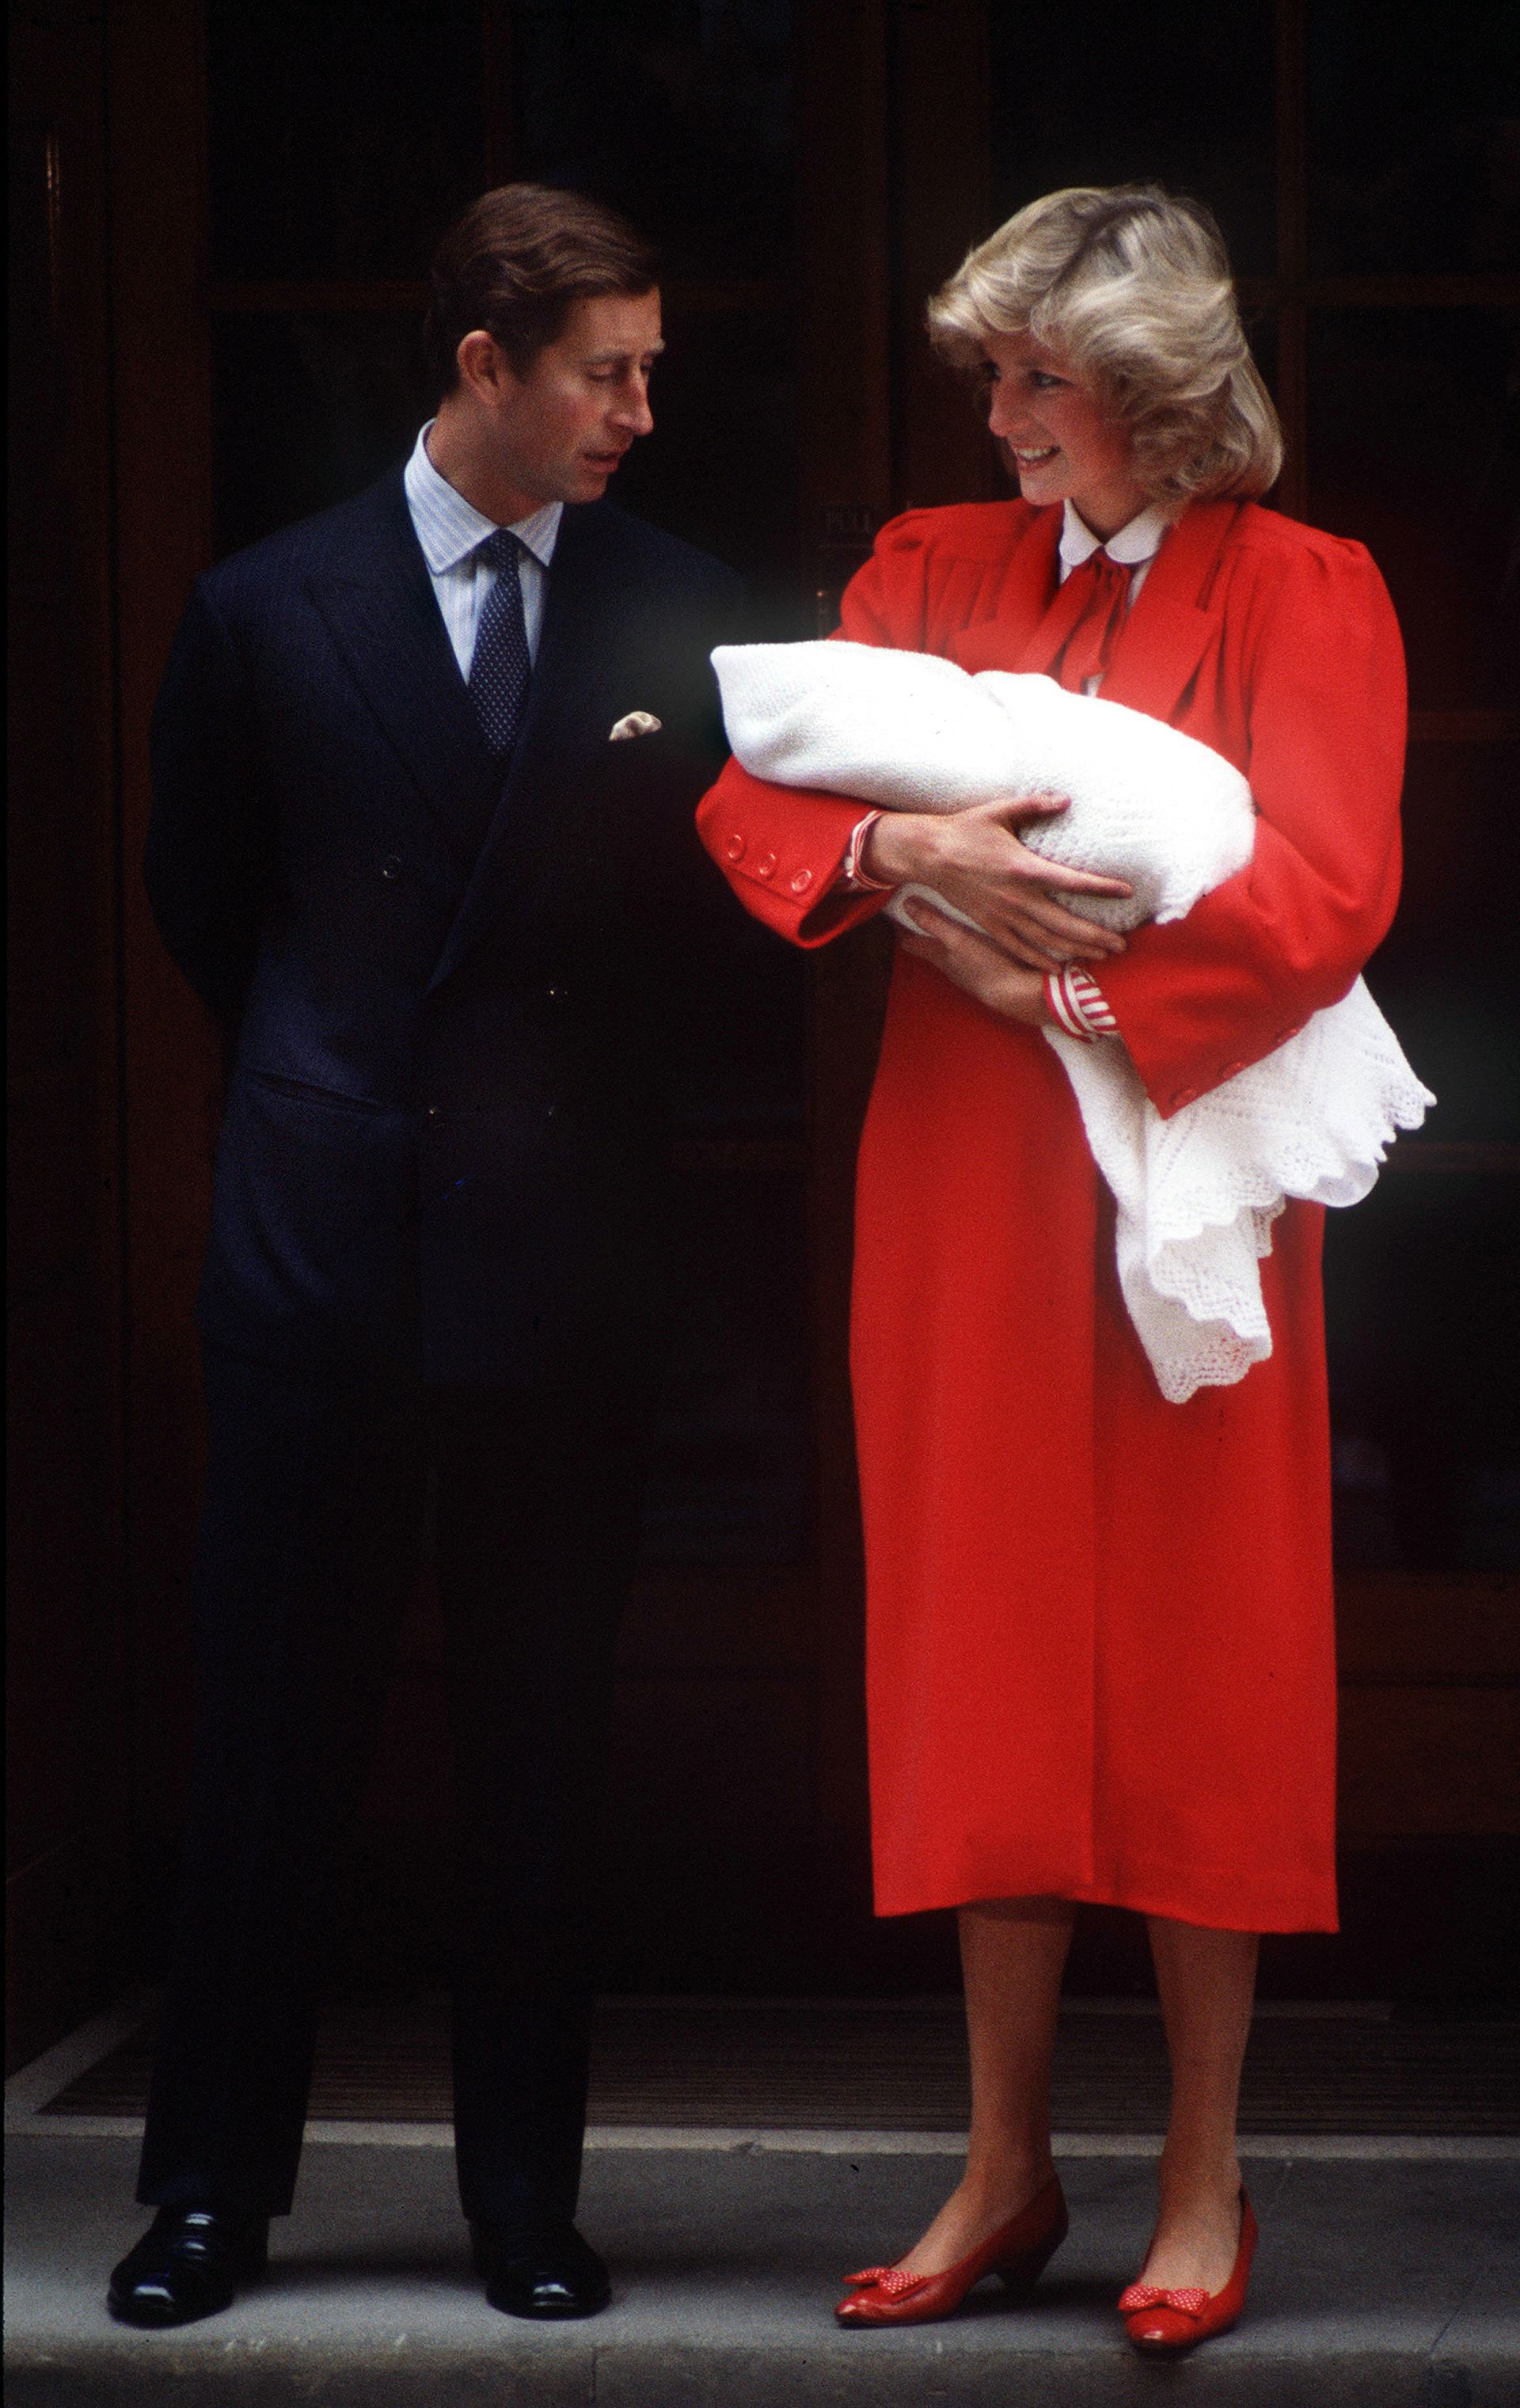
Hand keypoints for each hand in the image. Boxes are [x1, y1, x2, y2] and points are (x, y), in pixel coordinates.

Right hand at [862, 794, 1131, 970]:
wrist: (928, 854)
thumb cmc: (966, 829)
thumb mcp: (1001, 810)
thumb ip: (1036, 805)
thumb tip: (1067, 800)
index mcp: (1024, 867)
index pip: (1072, 881)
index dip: (1102, 888)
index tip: (1126, 890)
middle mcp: (1017, 897)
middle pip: (1064, 923)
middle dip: (1095, 936)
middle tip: (1122, 945)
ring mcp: (1002, 915)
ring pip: (1046, 940)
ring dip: (1076, 950)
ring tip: (1102, 957)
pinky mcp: (989, 924)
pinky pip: (1018, 948)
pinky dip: (1039, 960)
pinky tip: (1058, 968)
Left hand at [895, 896, 1052, 1024]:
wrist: (1017, 993)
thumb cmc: (986, 964)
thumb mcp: (958, 938)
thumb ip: (933, 922)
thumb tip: (906, 904)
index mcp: (939, 955)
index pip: (910, 942)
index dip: (901, 928)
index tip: (895, 912)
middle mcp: (950, 966)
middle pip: (929, 947)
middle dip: (923, 930)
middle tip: (922, 909)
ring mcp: (968, 972)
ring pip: (950, 952)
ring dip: (948, 937)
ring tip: (951, 918)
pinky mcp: (987, 973)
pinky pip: (971, 956)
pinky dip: (969, 944)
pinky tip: (980, 937)